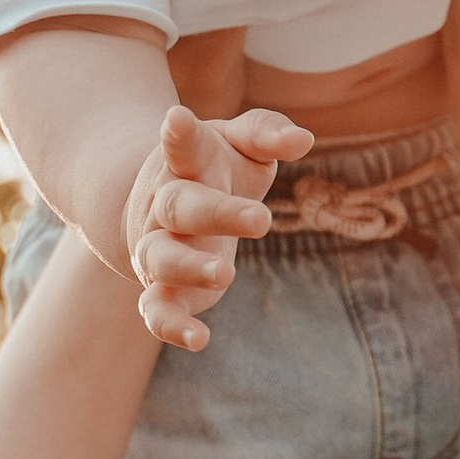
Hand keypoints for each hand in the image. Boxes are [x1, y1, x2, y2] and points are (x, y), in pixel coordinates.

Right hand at [121, 101, 312, 351]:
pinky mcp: (163, 288)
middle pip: (180, 207)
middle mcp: (165, 206)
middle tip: (260, 220)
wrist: (157, 205)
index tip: (178, 118)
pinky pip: (156, 309)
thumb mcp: (240, 142)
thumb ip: (267, 134)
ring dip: (189, 267)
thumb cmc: (214, 167)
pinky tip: (198, 340)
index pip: (183, 146)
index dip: (180, 134)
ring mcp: (158, 247)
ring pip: (161, 258)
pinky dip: (170, 326)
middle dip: (217, 213)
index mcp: (185, 164)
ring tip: (224, 274)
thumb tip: (303, 140)